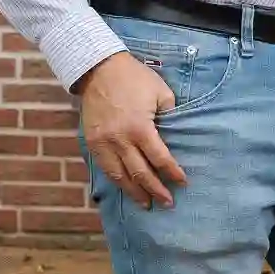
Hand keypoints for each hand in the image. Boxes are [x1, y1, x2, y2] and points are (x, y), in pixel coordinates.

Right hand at [78, 52, 183, 209]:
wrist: (99, 68)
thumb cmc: (136, 79)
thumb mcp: (162, 93)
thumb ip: (171, 117)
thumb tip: (177, 137)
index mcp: (139, 128)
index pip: (160, 159)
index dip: (172, 173)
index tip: (183, 183)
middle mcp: (119, 139)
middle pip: (139, 173)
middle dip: (155, 190)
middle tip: (167, 203)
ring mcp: (102, 142)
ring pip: (118, 175)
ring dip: (133, 192)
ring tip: (146, 205)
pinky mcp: (91, 141)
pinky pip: (104, 167)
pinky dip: (116, 180)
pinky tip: (126, 188)